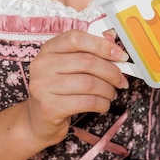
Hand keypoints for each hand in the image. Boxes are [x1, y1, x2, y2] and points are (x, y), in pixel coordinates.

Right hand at [25, 29, 128, 146]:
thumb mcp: (69, 67)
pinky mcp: (50, 107)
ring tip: (111, 93)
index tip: (119, 54)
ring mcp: (43, 87)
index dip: (101, 45)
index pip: (76, 39)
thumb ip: (89, 51)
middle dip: (112, 72)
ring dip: (108, 89)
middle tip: (121, 80)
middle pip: (87, 62)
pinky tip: (104, 104)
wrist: (38, 121)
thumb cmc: (58, 91)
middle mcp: (42, 65)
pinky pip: (87, 102)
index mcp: (48, 50)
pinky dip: (102, 103)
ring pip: (89, 83)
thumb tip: (111, 38)